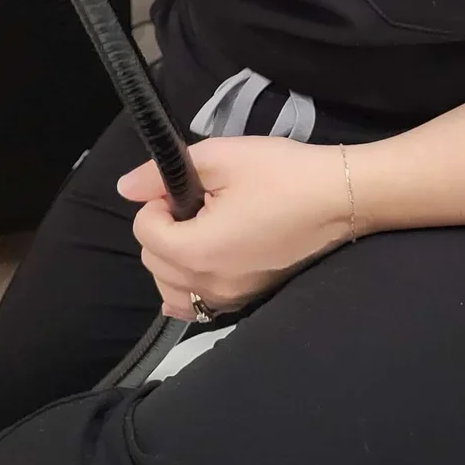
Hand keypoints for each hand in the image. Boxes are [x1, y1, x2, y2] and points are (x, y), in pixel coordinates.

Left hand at [116, 136, 353, 319]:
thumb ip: (164, 172)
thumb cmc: (282, 173)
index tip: (182, 186)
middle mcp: (211, 285)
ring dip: (172, 258)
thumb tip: (124, 187)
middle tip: (194, 201)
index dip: (155, 202)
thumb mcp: (222, 157)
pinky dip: (189, 286)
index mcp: (200, 250)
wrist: (340, 197)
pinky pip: (198, 306)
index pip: (145, 232)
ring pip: (171, 289)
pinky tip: (205, 260)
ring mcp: (231, 300)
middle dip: (162, 229)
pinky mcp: (248, 302)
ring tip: (202, 227)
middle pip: (153, 262)